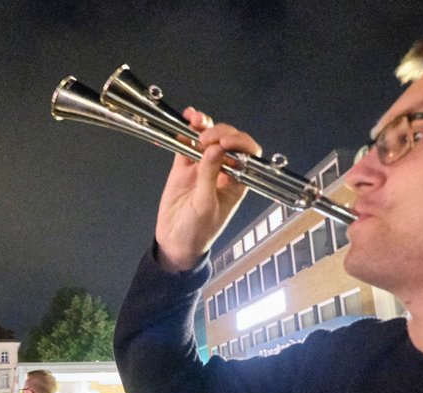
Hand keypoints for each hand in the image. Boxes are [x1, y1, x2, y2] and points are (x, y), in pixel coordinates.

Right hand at [155, 108, 261, 270]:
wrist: (174, 242)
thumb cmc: (197, 231)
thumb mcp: (205, 207)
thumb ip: (209, 177)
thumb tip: (215, 149)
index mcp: (237, 181)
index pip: (248, 154)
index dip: (240, 143)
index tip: (224, 143)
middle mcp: (223, 170)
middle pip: (228, 141)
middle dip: (220, 133)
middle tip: (205, 139)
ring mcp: (202, 166)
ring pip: (208, 138)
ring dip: (204, 125)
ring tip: (195, 120)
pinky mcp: (183, 166)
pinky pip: (187, 144)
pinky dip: (186, 131)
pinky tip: (186, 119)